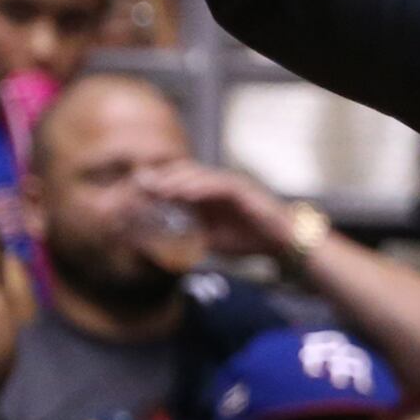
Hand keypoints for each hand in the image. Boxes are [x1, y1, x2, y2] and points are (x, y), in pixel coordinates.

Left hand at [137, 161, 297, 258]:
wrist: (283, 244)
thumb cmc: (250, 241)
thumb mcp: (213, 241)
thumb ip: (192, 237)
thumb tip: (167, 246)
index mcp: (207, 195)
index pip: (177, 184)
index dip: (157, 186)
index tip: (136, 193)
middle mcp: (216, 185)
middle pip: (183, 173)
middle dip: (161, 178)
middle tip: (138, 185)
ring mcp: (230, 184)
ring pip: (198, 175)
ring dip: (176, 180)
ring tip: (156, 188)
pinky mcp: (243, 188)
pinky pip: (218, 184)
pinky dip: (200, 187)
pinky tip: (184, 193)